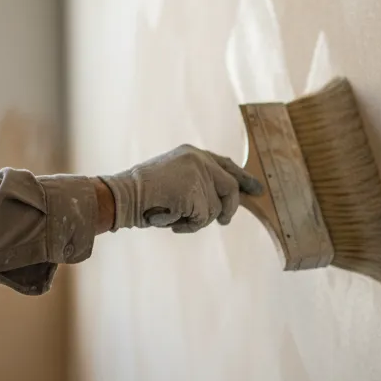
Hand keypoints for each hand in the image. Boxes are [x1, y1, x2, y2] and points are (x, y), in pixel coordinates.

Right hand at [100, 145, 261, 232]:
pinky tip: (171, 220)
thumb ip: (199, 185)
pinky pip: (204, 218)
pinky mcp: (195, 191)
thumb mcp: (176, 182)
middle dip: (230, 208)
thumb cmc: (145, 195)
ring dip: (197, 220)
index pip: (226, 165)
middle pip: (230, 188)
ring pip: (216, 209)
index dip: (243, 178)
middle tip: (225, 222)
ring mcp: (198, 174)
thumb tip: (224, 205)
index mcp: (193, 153)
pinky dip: (189, 226)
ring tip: (174, 215)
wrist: (123, 196)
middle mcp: (199, 159)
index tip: (256, 189)